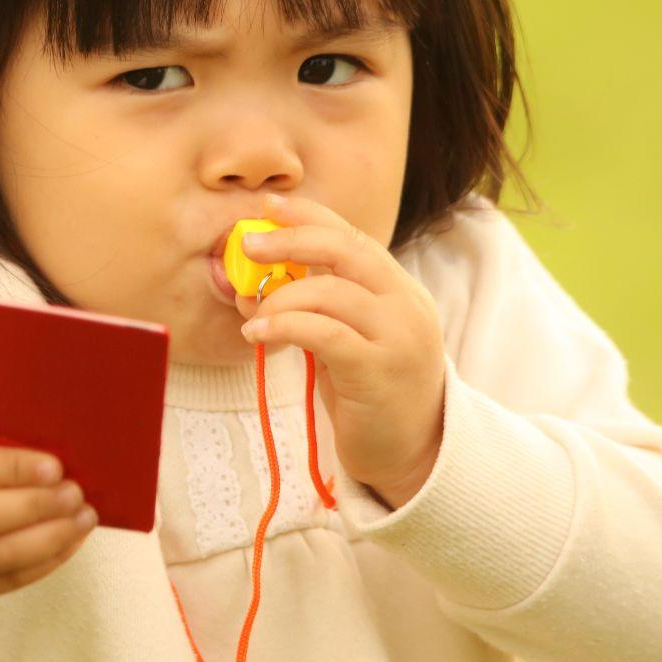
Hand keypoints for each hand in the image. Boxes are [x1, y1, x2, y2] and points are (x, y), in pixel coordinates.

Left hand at [234, 191, 446, 506]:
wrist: (413, 454)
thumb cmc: (368, 394)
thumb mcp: (340, 340)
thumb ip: (308, 308)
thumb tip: (248, 285)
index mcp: (397, 289)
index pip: (352, 236)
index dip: (308, 216)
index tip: (267, 207)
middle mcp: (405, 304)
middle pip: (345, 249)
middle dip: (291, 239)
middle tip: (249, 246)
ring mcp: (398, 336)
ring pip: (330, 291)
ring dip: (278, 297)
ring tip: (251, 318)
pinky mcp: (378, 370)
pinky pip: (325, 333)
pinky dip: (284, 325)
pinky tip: (257, 334)